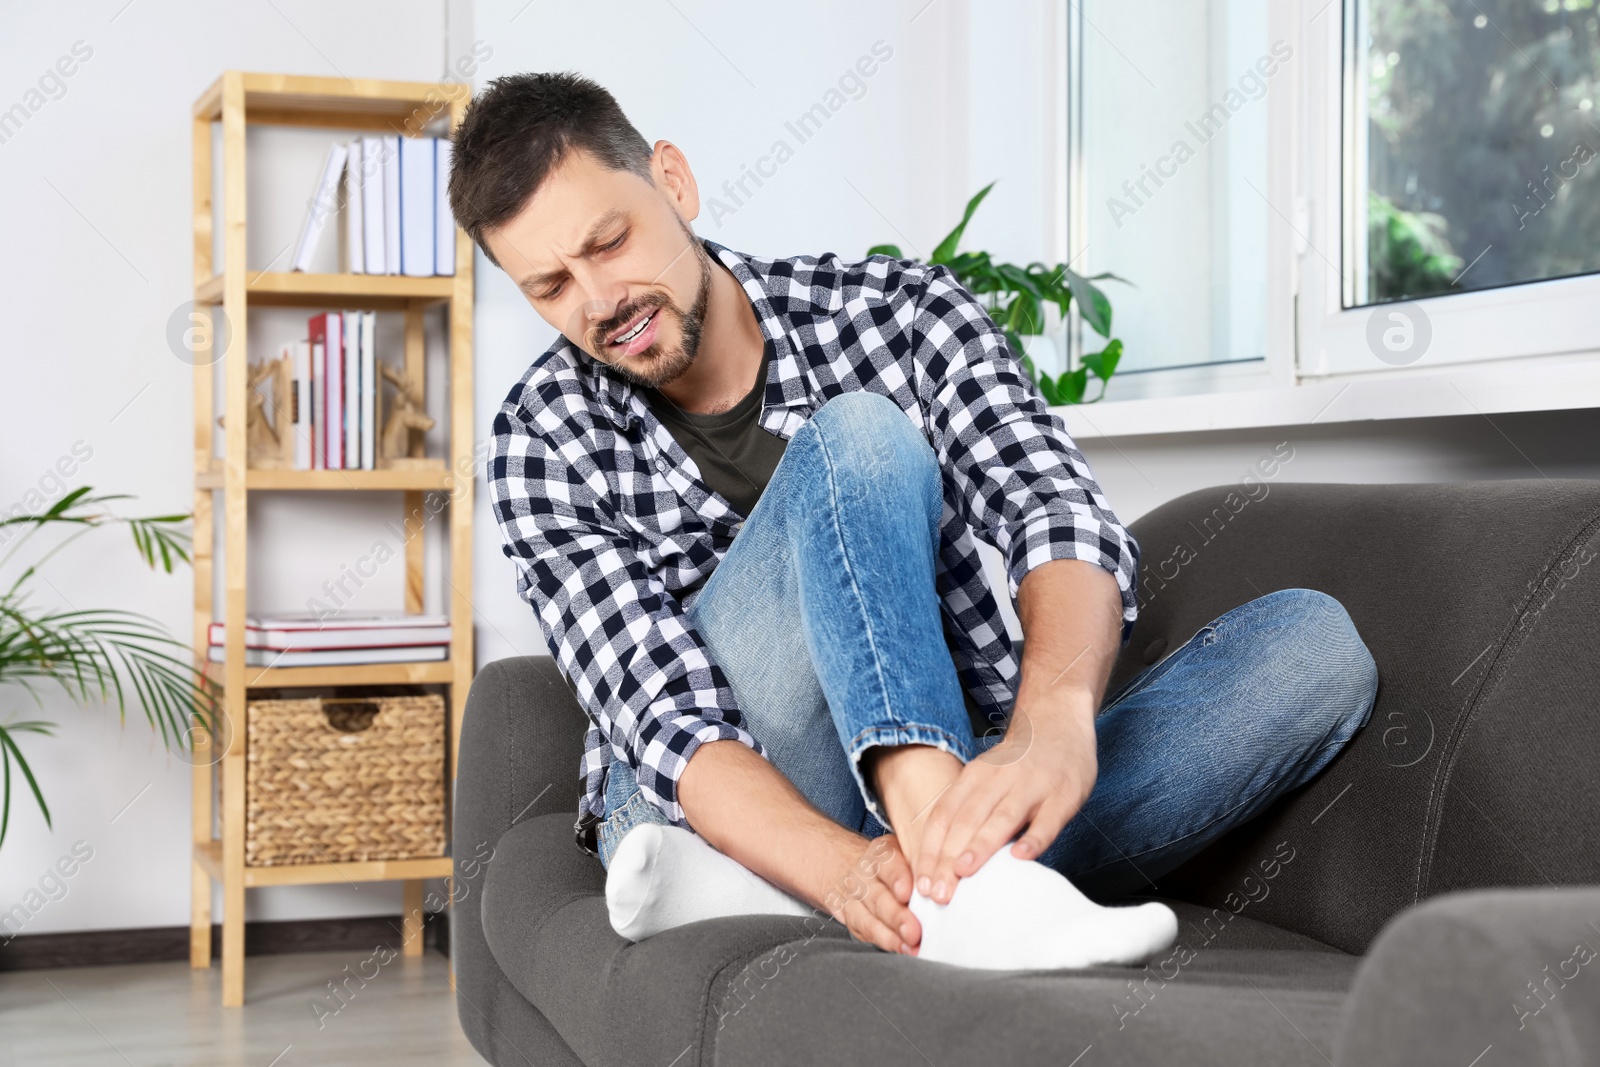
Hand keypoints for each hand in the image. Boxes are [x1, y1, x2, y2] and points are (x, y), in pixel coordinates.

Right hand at [815, 832, 920, 954]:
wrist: (858, 870)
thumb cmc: (896, 865)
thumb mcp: (908, 854)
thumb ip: (926, 867)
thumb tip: (950, 883)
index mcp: (882, 853)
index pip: (887, 862)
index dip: (896, 878)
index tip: (906, 894)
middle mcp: (864, 873)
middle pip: (878, 895)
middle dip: (897, 916)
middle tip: (914, 932)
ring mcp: (855, 896)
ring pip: (869, 916)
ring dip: (891, 933)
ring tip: (910, 945)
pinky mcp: (851, 917)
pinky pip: (865, 930)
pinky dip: (885, 941)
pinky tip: (900, 948)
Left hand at [913, 705, 1096, 904]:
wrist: (1059, 721)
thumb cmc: (1019, 761)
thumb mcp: (987, 776)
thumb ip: (969, 809)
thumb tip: (943, 860)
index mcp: (975, 776)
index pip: (944, 816)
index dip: (930, 850)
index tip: (920, 883)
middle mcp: (999, 779)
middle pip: (966, 821)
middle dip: (948, 859)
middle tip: (936, 893)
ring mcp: (1032, 786)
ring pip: (1001, 819)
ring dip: (980, 847)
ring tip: (963, 874)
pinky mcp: (1063, 796)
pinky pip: (1047, 821)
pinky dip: (1034, 839)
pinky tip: (1020, 858)